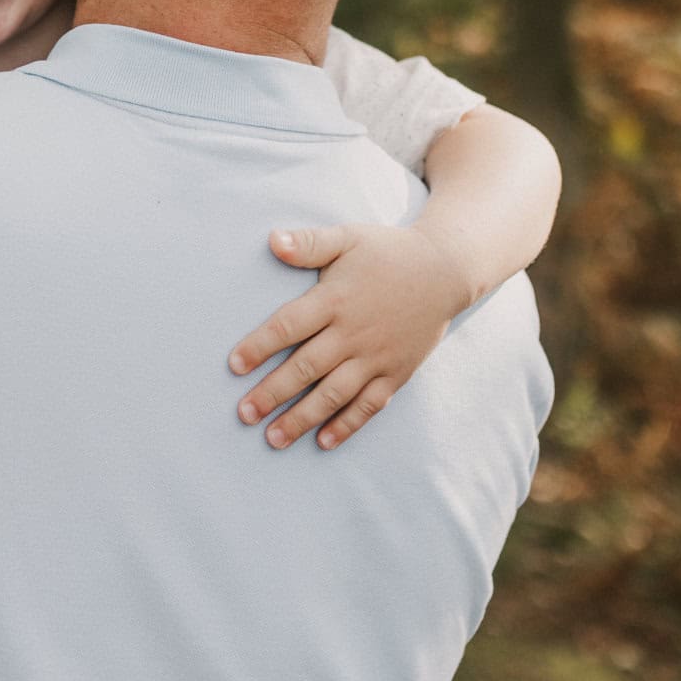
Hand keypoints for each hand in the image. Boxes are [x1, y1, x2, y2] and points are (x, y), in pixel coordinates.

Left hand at [228, 224, 473, 451]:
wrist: (446, 271)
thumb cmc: (388, 252)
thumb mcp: (348, 238)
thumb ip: (309, 243)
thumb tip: (272, 240)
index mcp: (336, 299)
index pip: (289, 326)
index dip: (260, 347)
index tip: (234, 366)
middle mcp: (354, 332)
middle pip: (306, 367)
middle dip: (272, 393)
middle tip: (244, 415)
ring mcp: (376, 357)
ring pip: (334, 393)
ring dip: (302, 417)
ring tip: (273, 438)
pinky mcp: (396, 372)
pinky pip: (369, 405)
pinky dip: (347, 425)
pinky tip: (323, 441)